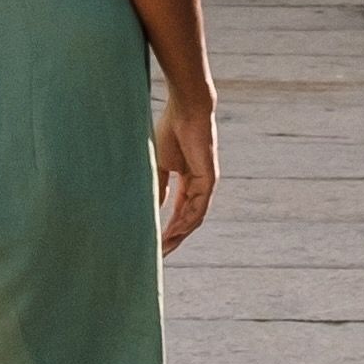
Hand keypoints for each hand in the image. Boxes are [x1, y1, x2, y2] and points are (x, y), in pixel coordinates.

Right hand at [154, 102, 216, 252]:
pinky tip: (173, 232)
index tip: (155, 242)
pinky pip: (198, 208)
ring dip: (179, 234)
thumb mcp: (160, 164)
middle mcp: (199, 184)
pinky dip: (186, 223)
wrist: (185, 110)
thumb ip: (159, 186)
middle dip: (174, 237)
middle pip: (187, 219)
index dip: (168, 227)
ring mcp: (205, 183)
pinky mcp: (209, 180)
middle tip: (159, 254)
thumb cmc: (170, 130)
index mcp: (188, 179)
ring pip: (193, 217)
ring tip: (164, 248)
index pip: (179, 210)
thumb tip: (154, 207)